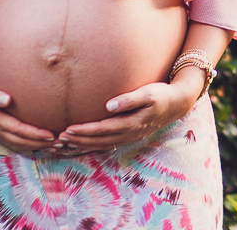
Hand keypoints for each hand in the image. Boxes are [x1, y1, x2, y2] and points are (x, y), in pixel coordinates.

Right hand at [0, 78, 55, 152]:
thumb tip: (6, 99)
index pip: (19, 129)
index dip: (35, 133)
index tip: (51, 135)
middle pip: (21, 140)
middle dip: (41, 143)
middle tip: (60, 143)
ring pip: (18, 143)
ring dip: (36, 146)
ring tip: (54, 147)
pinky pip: (12, 141)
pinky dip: (26, 145)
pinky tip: (36, 145)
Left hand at [56, 80, 200, 152]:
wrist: (177, 103)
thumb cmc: (161, 94)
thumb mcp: (147, 93)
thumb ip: (128, 99)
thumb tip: (108, 105)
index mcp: (131, 124)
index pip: (101, 130)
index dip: (83, 130)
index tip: (67, 129)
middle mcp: (129, 133)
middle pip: (99, 140)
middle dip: (79, 139)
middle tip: (59, 138)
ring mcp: (130, 136)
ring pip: (102, 144)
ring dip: (84, 143)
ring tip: (67, 141)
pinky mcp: (131, 134)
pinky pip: (108, 143)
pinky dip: (94, 143)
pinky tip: (85, 141)